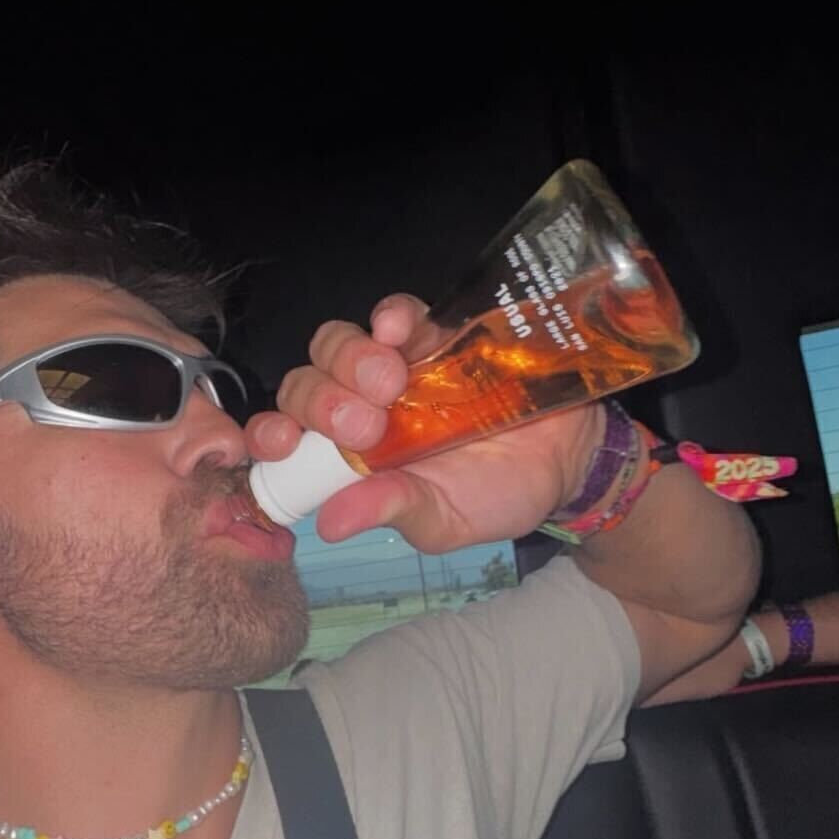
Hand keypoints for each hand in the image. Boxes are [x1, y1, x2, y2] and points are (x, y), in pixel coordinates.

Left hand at [244, 294, 603, 550]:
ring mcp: (393, 367)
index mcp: (347, 459)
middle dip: (320, 401)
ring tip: (389, 382)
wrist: (567, 459)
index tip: (284, 443)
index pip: (287, 438)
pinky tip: (398, 331)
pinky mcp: (433, 334)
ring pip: (338, 345)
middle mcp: (358, 408)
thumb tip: (329, 524)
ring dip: (348, 359)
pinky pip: (397, 314)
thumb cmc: (495, 496)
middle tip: (364, 425)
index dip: (271, 435)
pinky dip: (391, 316)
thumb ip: (392, 511)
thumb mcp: (444, 520)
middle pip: (305, 385)